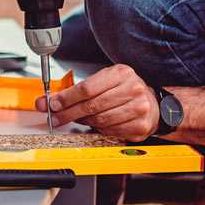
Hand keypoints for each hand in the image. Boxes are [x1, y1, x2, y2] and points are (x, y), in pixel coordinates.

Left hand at [35, 64, 159, 141]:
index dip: (67, 98)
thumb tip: (50, 101)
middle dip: (69, 113)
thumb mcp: (104, 81)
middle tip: (56, 118)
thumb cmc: (124, 91)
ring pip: (100, 120)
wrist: (153, 104)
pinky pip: (110, 131)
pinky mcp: (140, 126)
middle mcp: (133, 89)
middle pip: (92, 105)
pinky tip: (97, 124)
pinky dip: (99, 129)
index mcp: (121, 74)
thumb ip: (78, 90)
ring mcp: (139, 108)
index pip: (87, 88)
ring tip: (79, 119)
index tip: (53, 105)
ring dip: (85, 122)